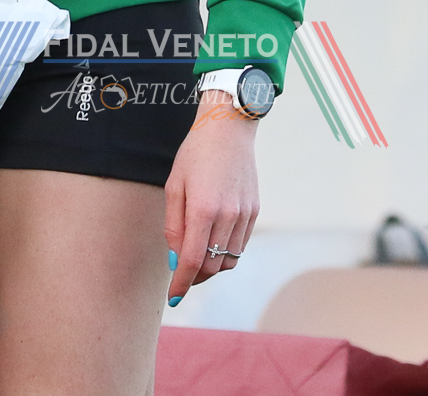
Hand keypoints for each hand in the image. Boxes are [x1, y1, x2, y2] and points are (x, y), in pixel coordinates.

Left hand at [163, 93, 260, 301]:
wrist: (229, 130)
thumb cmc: (194, 155)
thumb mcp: (174, 187)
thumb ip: (173, 227)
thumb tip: (174, 261)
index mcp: (203, 210)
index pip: (191, 262)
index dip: (181, 284)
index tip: (173, 297)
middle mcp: (227, 216)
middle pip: (211, 267)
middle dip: (194, 278)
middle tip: (181, 275)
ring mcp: (244, 215)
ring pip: (228, 261)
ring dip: (210, 267)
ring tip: (196, 258)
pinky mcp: (254, 211)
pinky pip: (239, 246)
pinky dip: (225, 253)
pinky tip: (213, 242)